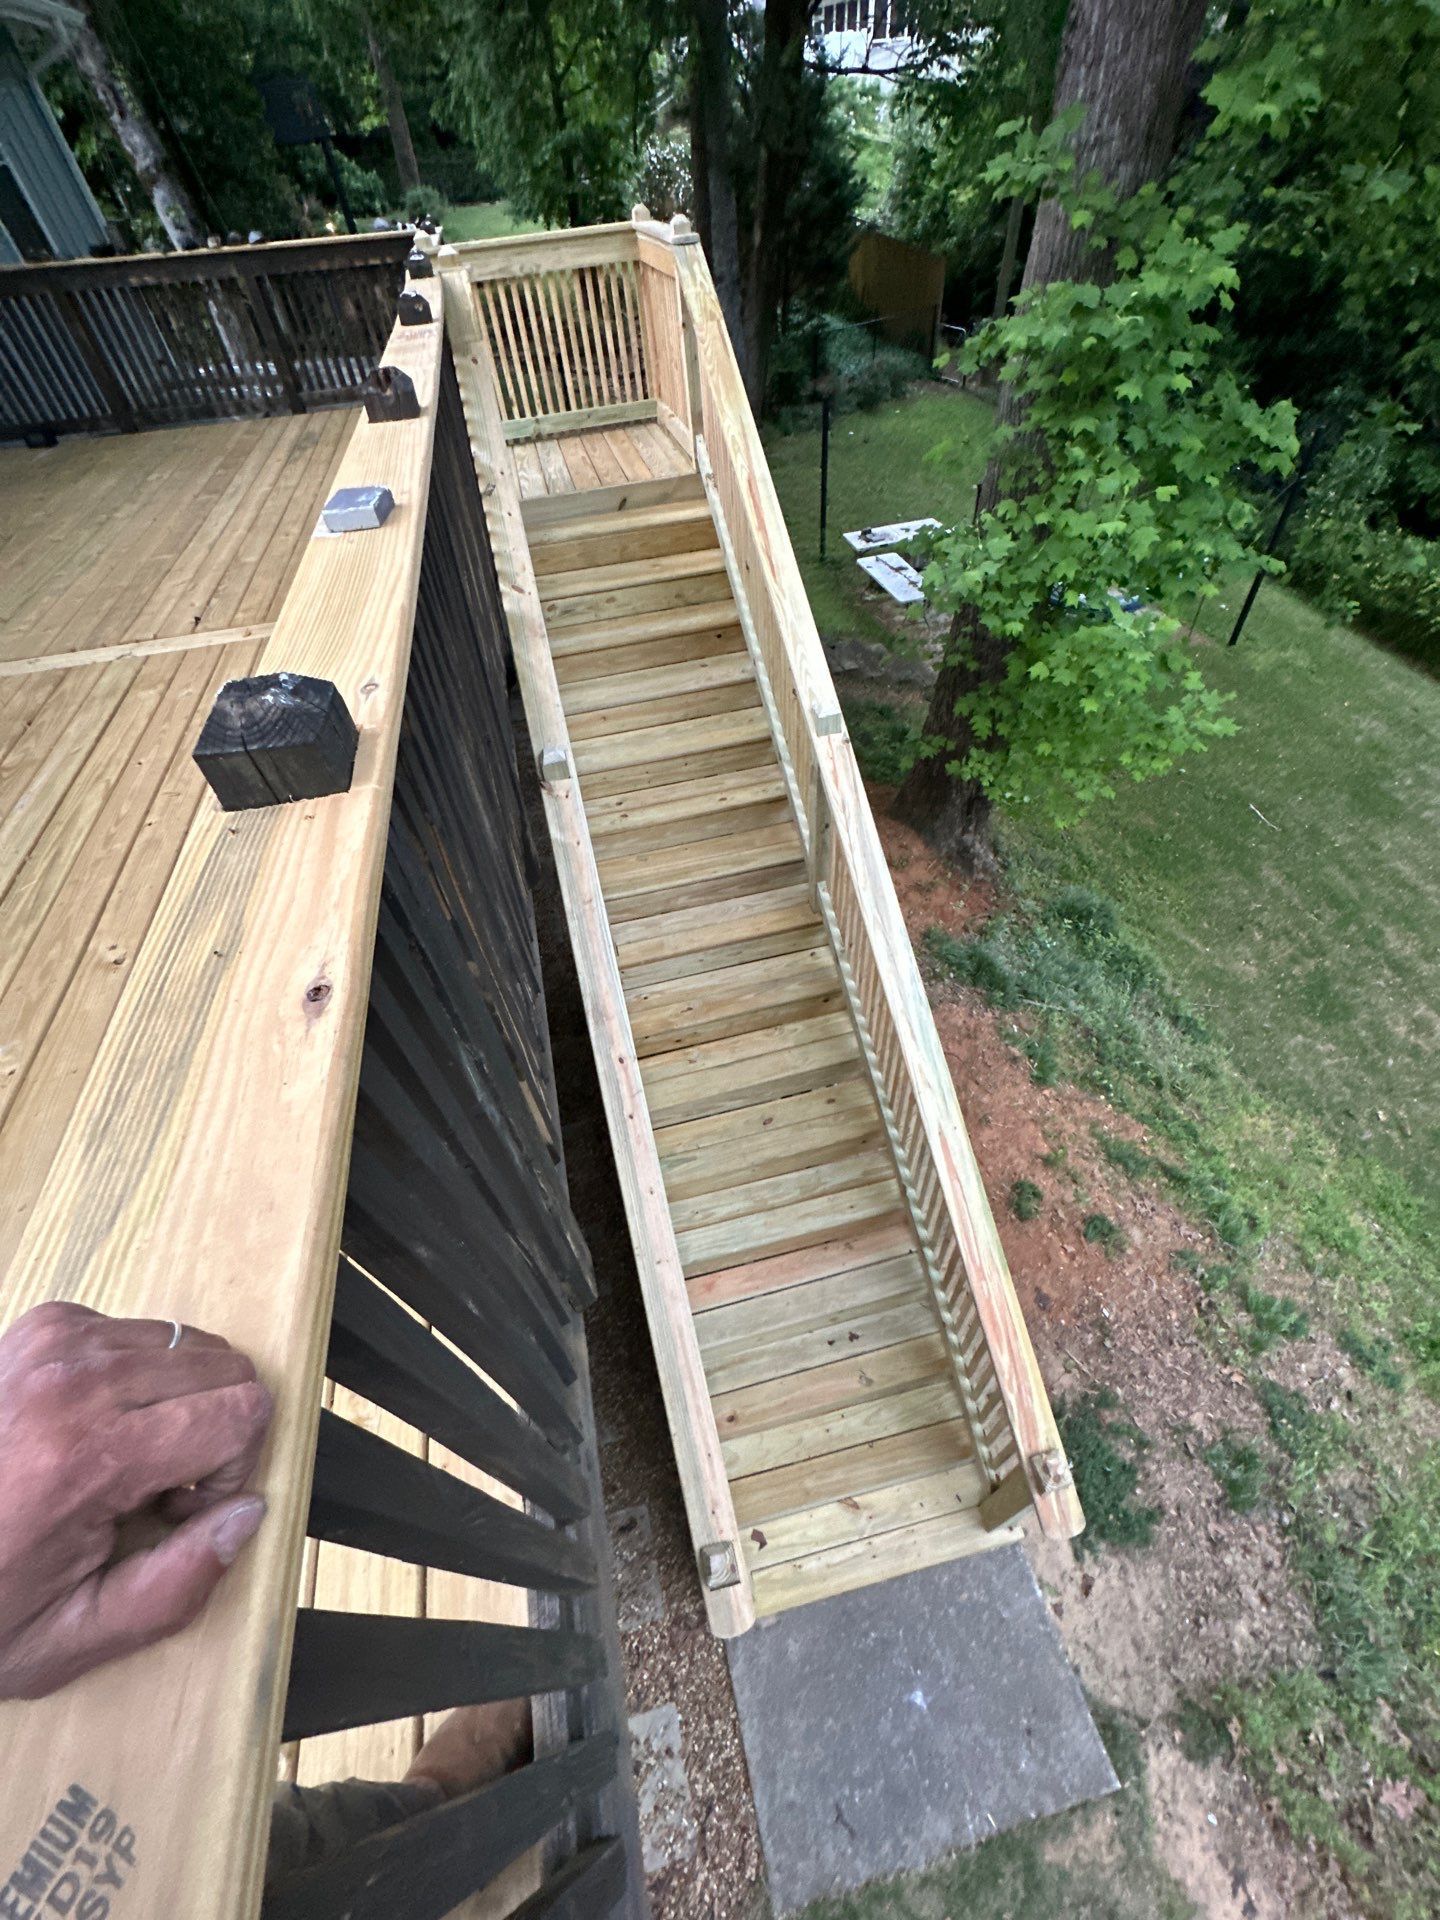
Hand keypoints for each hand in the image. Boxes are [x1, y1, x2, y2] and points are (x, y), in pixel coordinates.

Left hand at [0, 1301, 273, 1700]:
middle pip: (226, 1368)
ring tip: (121, 1461)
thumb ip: (179, 1585)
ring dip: (177, 1402)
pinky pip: (140, 1333)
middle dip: (212, 1433)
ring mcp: (55, 1341)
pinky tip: (95, 1430)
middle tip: (155, 1491)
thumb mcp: (74, 1636)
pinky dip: (138, 1377)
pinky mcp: (44, 1325)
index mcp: (88, 1454)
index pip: (241, 1411)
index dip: (232, 1471)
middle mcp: (74, 1380)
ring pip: (189, 1344)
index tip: (183, 1513)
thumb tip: (249, 1512)